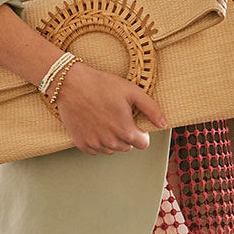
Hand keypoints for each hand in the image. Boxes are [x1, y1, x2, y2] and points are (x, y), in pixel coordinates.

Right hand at [53, 62, 168, 154]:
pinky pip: (96, 149)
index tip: (132, 121)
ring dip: (112, 139)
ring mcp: (96, 145)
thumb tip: (163, 124)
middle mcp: (111, 143)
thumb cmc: (101, 84)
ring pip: (112, 149)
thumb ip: (151, 109)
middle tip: (116, 115)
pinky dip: (97, 140)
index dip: (140, 132)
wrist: (70, 84)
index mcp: (126, 131)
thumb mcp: (131, 91)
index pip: (142, 144)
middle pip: (127, 147)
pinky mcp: (82, 145)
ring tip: (104, 118)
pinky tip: (94, 124)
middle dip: (125, 135)